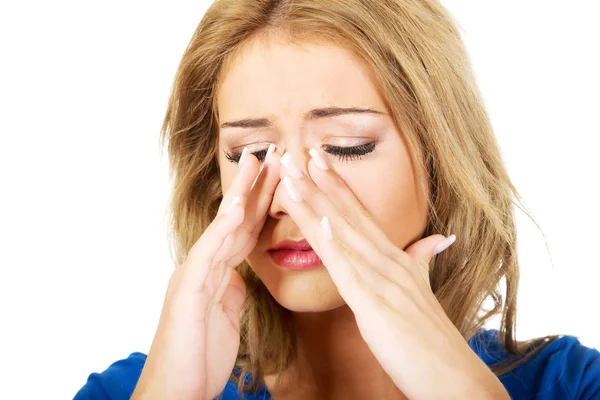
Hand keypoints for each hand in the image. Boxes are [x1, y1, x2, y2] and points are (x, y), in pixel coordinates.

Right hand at [132, 145, 280, 399]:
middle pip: (236, 218)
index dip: (264, 201)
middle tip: (276, 151)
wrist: (174, 389)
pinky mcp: (188, 291)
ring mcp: (194, 275)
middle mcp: (205, 266)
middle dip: (256, 185)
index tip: (285, 174)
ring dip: (240, 192)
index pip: (246, 229)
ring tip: (258, 160)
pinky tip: (237, 206)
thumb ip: (232, 290)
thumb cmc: (199, 355)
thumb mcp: (224, 315)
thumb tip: (241, 276)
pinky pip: (208, 254)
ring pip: (221, 227)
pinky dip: (222, 228)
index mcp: (218, 272)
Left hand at [278, 150, 509, 399]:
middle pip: (349, 214)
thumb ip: (424, 260)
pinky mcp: (376, 304)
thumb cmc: (431, 339)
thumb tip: (438, 238)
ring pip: (343, 233)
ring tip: (293, 173)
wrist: (453, 377)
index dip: (338, 186)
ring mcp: (383, 280)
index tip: (318, 160)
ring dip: (316, 202)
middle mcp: (389, 261)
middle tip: (296, 151)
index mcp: (395, 259)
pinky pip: (350, 269)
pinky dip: (335, 242)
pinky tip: (321, 219)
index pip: (361, 214)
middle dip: (320, 182)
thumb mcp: (425, 291)